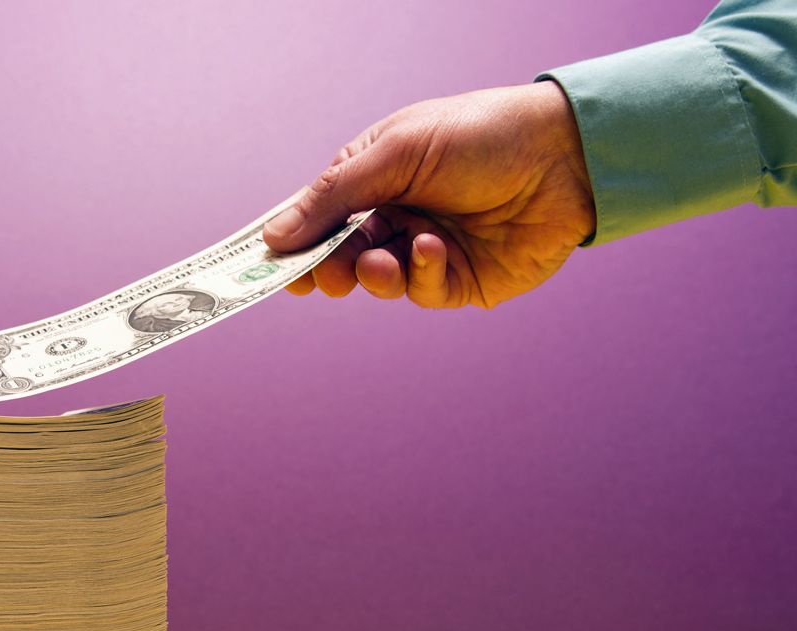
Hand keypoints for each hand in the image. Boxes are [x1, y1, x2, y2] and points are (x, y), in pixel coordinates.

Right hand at [264, 81, 595, 308]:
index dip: (293, 245)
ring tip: (382, 261)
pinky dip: (422, 275)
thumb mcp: (395, 154)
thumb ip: (333, 198)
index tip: (268, 269)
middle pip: (341, 258)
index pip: (319, 218)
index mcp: (373, 179)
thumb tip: (273, 238)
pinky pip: (423, 292)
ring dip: (373, 275)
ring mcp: (426, 251)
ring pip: (377, 282)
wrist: (566, 156)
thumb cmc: (480, 135)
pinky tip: (435, 249)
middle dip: (329, 269)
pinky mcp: (461, 280)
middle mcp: (396, 216)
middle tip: (322, 276)